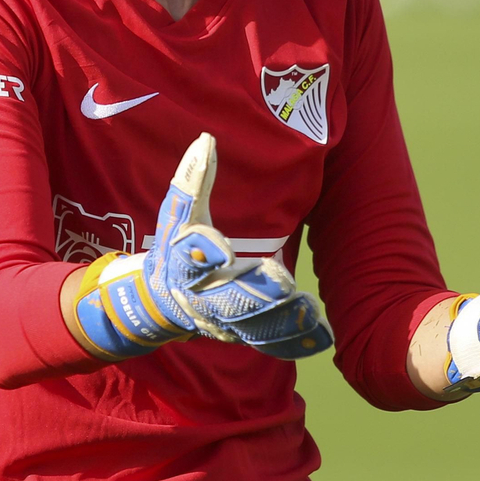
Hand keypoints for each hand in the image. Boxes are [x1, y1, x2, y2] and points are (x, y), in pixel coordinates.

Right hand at [73, 133, 332, 360]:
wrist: (158, 303)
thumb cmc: (174, 248)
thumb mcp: (178, 214)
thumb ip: (193, 180)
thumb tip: (207, 138)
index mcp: (182, 263)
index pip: (190, 257)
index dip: (204, 253)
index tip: (224, 249)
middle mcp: (201, 297)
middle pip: (227, 299)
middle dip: (256, 293)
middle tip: (284, 283)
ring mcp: (221, 321)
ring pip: (251, 326)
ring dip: (280, 321)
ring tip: (309, 312)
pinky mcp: (240, 334)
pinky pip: (267, 342)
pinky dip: (292, 342)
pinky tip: (321, 337)